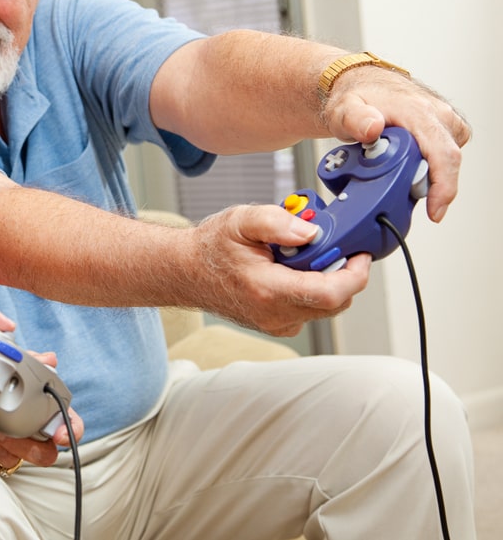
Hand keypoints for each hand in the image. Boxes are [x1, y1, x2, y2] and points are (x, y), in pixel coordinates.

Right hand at [179, 204, 371, 335]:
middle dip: (341, 272)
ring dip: (326, 280)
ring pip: (325, 307)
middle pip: (334, 301)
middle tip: (329, 245)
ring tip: (302, 256)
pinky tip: (293, 271)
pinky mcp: (278, 325)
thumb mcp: (240, 220)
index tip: (360, 254)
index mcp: (268, 289)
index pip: (331, 293)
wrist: (186, 271)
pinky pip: (311, 310)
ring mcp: (276, 323)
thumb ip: (278, 221)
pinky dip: (312, 289)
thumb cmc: (211, 248)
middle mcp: (274, 314)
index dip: (355, 274)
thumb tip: (312, 231)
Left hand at [322, 68, 470, 222]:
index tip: (434, 210)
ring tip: (391, 170)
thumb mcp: (343, 109)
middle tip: (393, 187)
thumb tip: (373, 128)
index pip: (442, 153)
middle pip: (446, 163)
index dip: (442, 186)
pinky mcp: (444, 130)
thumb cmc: (355, 98)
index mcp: (418, 111)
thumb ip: (355, 119)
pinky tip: (404, 167)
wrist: (362, 87)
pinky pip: (442, 158)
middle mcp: (439, 115)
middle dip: (424, 185)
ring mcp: (444, 123)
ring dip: (423, 176)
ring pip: (445, 162)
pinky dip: (426, 169)